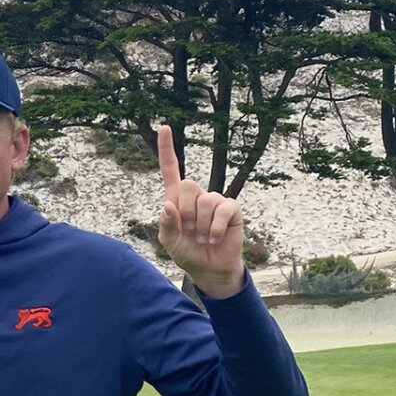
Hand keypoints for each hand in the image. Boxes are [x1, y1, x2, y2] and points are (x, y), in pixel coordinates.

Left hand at [156, 124, 245, 298]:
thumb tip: (168, 205)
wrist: (209, 268)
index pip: (171, 169)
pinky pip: (222, 210)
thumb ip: (166, 225)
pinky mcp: (231, 209)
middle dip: (186, 211)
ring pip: (205, 201)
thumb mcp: (170, 243)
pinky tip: (214, 239)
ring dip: (201, 226)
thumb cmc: (187, 253)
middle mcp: (197, 195)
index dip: (167, 149)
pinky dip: (215, 229)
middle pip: (188, 184)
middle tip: (190, 230)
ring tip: (203, 238)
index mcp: (177, 199)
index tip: (164, 127)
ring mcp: (215, 201)